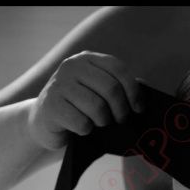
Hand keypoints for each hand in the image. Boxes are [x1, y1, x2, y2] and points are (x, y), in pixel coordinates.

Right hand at [27, 51, 142, 150]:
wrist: (44, 123)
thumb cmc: (79, 109)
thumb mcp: (98, 93)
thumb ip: (119, 87)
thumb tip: (145, 89)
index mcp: (87, 59)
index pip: (118, 69)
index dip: (133, 90)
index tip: (138, 109)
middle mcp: (71, 67)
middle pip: (110, 89)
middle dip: (121, 110)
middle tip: (120, 121)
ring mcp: (59, 85)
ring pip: (97, 107)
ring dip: (103, 122)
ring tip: (99, 124)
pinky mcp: (51, 106)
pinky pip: (81, 122)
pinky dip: (87, 130)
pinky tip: (82, 129)